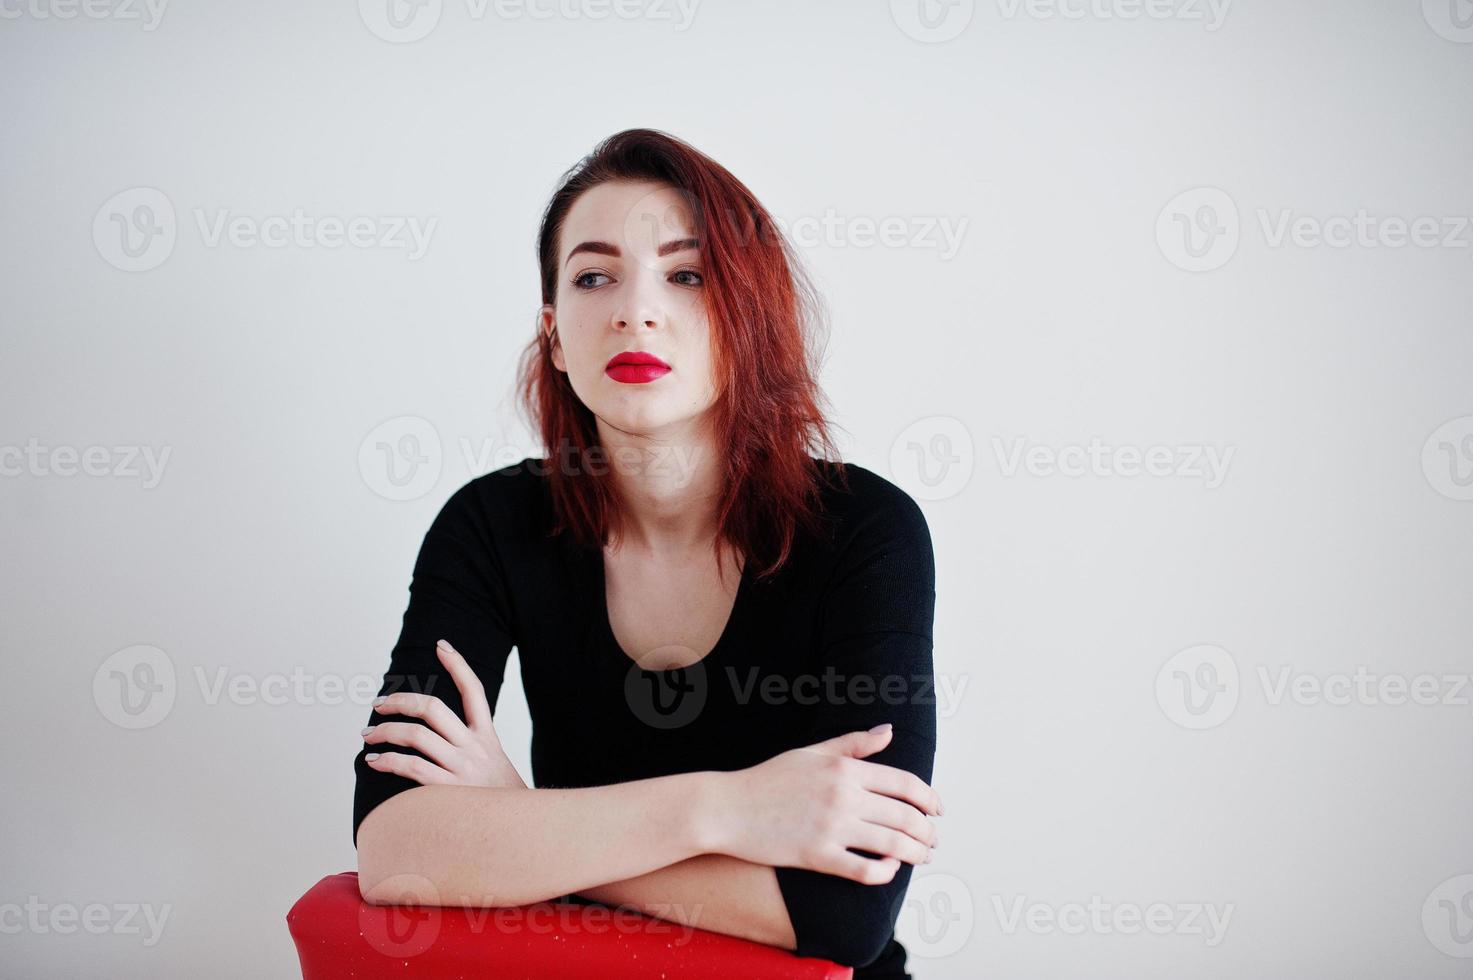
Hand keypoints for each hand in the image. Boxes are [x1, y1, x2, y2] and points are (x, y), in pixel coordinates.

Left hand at [362, 638, 525, 788]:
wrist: (523, 833)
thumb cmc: (501, 803)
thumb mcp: (496, 767)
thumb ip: (471, 752)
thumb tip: (438, 741)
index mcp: (487, 738)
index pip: (475, 691)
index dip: (458, 665)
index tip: (441, 645)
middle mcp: (475, 748)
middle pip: (434, 708)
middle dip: (401, 700)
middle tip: (379, 704)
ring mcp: (461, 768)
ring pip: (416, 735)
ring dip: (385, 731)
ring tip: (368, 735)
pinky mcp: (449, 791)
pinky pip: (411, 767)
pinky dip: (388, 761)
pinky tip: (374, 761)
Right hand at [706, 724, 941, 884]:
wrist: (726, 808)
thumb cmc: (768, 779)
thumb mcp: (812, 752)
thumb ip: (854, 743)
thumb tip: (889, 731)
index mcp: (845, 769)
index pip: (905, 784)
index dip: (930, 799)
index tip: (938, 810)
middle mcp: (844, 797)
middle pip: (906, 816)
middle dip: (928, 831)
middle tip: (933, 839)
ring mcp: (832, 828)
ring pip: (893, 845)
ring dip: (917, 853)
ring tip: (922, 856)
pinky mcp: (818, 857)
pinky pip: (866, 871)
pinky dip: (886, 872)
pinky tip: (889, 869)